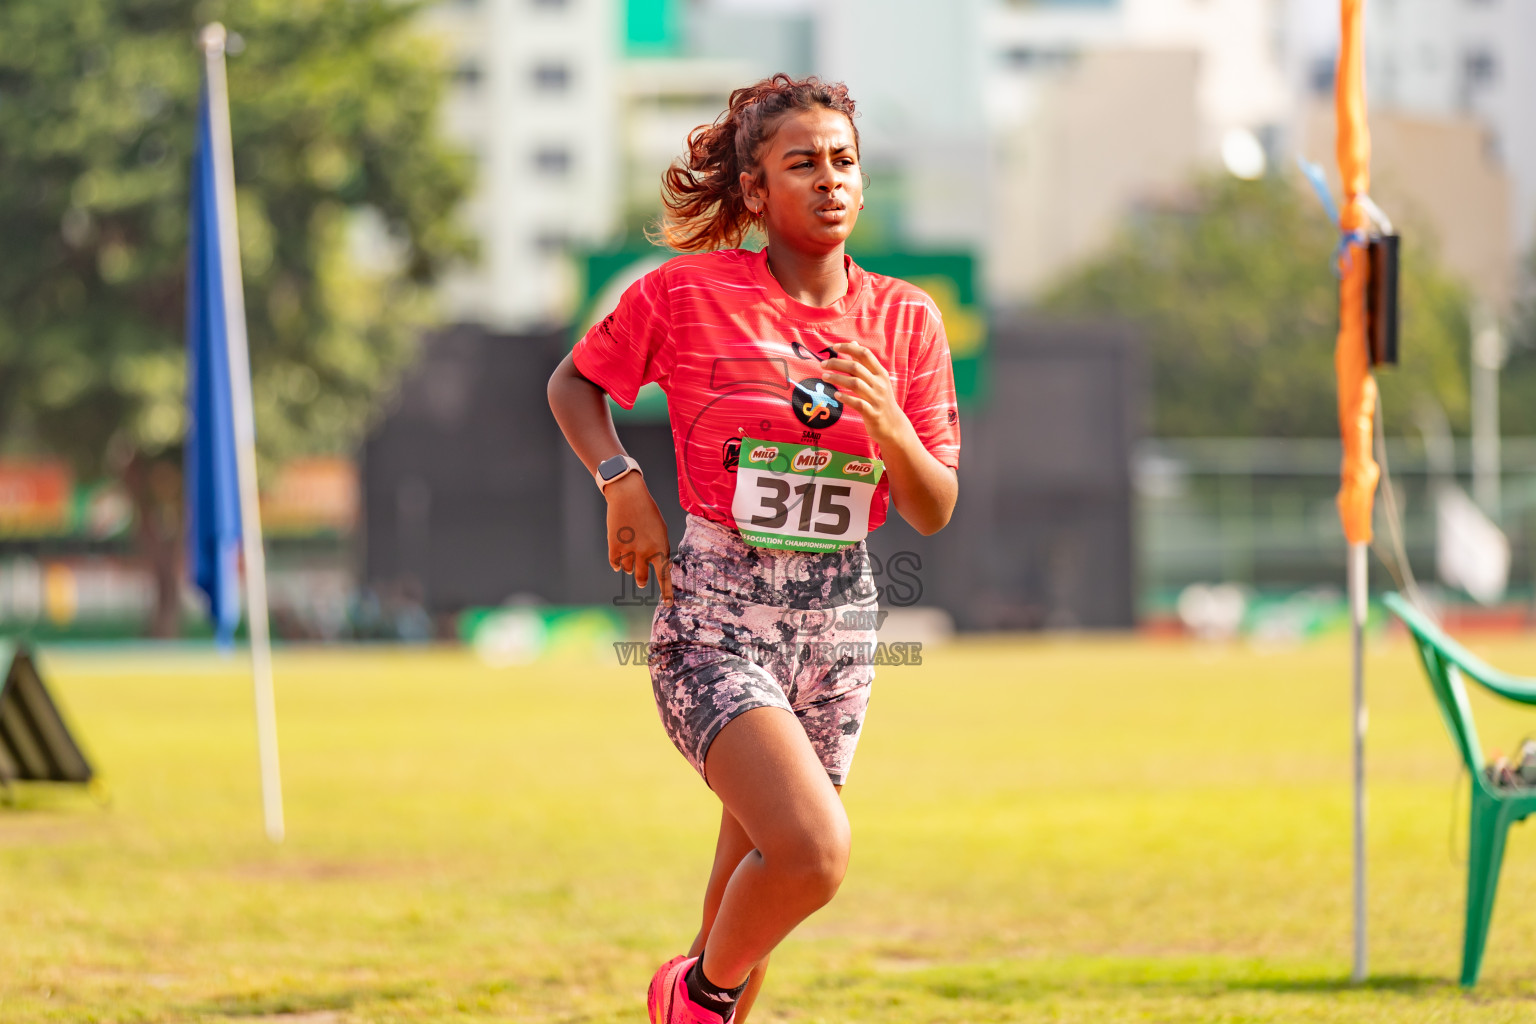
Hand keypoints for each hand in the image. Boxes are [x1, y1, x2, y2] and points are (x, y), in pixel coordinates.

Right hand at [604, 474, 673, 601]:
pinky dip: (617, 562)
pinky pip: (615, 563)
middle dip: (640, 580)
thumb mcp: (661, 531)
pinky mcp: (614, 546)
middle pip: (641, 578)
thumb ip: (659, 550)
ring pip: (626, 570)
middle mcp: (645, 552)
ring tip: (629, 550)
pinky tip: (620, 553)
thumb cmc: (648, 513)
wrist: (628, 496)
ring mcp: (629, 550)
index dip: (666, 592)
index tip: (668, 605)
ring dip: (628, 565)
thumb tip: (654, 567)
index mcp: (660, 548)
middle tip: (640, 580)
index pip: (664, 576)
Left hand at [820, 341, 909, 447]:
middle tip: (822, 364)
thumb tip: (854, 343)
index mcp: (881, 373)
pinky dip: (846, 398)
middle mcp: (880, 384)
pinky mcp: (873, 413)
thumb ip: (864, 363)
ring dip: (837, 379)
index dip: (849, 348)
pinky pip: (858, 403)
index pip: (865, 354)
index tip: (834, 347)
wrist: (894, 426)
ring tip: (824, 377)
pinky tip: (836, 395)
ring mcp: (877, 399)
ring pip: (855, 383)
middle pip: (856, 367)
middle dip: (837, 363)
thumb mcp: (876, 380)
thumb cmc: (880, 400)